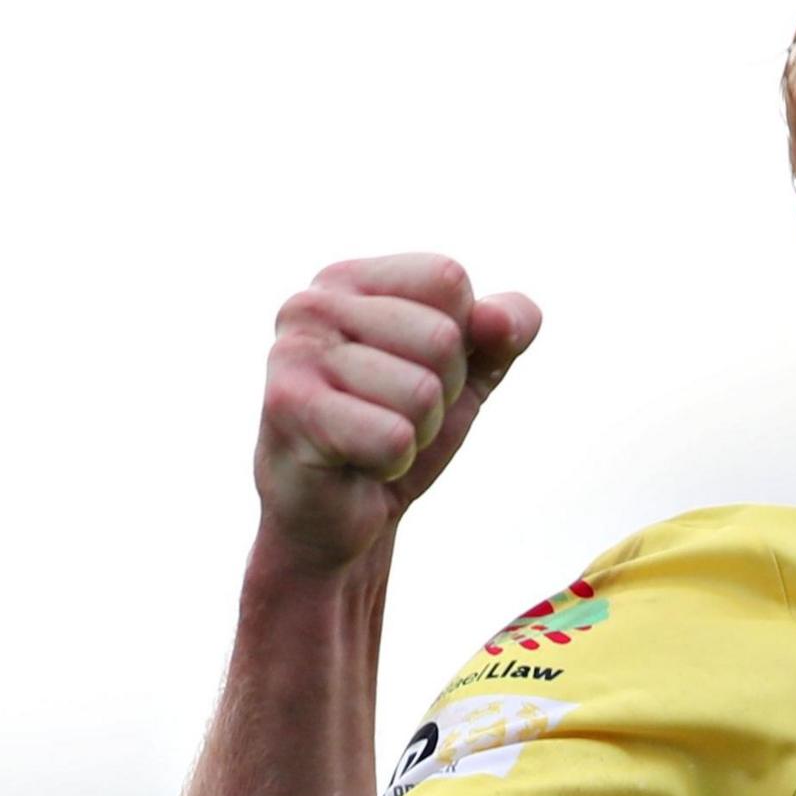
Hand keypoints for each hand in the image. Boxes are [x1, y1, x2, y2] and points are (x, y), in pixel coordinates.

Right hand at [254, 252, 540, 572]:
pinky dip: (392, 462)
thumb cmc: (400, 427)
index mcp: (352, 279)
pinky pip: (394, 437)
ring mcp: (294, 353)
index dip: (461, 336)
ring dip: (416, 431)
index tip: (417, 368)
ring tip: (374, 437)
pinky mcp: (288, 409)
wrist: (342, 515)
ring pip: (422, 392)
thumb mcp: (471, 370)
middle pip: (442, 338)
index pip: (450, 279)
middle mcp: (313, 304)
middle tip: (394, 414)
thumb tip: (497, 319)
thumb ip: (507, 328)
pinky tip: (356, 463)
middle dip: (441, 393)